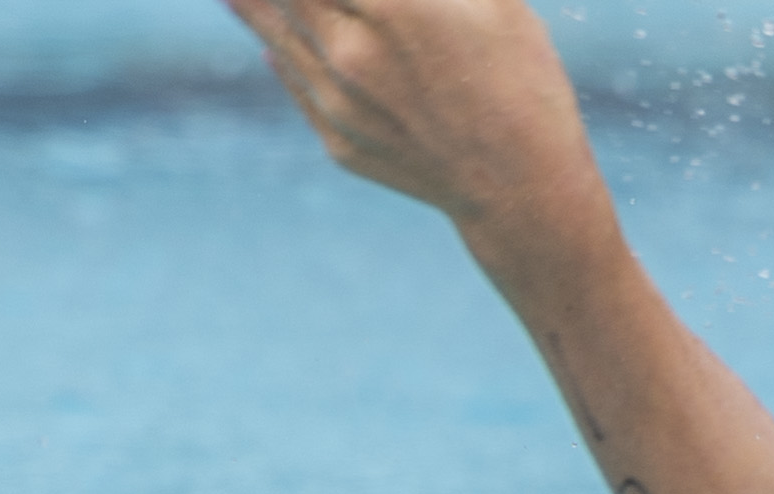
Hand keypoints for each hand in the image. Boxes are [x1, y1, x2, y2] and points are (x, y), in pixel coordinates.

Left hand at [222, 0, 614, 271]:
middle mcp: (351, 50)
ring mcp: (338, 102)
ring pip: (272, 29)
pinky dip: (278, 48)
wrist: (525, 194)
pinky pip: (293, 79)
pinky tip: (266, 37)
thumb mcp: (497, 3)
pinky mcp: (338, 140)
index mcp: (393, 6)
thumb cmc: (525, 83)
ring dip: (248, 0)